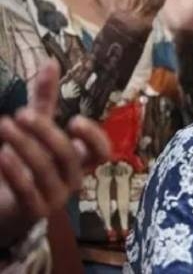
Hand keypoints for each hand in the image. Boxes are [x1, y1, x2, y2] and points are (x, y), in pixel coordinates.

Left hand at [0, 61, 110, 248]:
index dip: (93, 137)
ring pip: (44, 170)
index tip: (74, 120)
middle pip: (67, 155)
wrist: (7, 205)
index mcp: (80, 160)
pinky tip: (2, 154)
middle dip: (44, 132)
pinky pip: (27, 191)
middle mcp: (74, 179)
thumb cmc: (27, 161)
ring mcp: (56, 198)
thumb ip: (45, 99)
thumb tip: (51, 62)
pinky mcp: (34, 212)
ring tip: (3, 126)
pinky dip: (14, 171)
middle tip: (20, 113)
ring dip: (23, 146)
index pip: (102, 152)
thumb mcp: (36, 127)